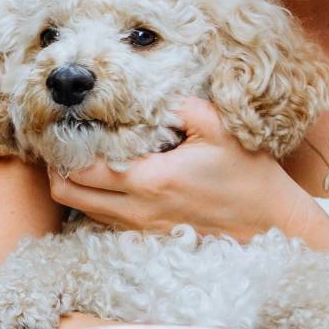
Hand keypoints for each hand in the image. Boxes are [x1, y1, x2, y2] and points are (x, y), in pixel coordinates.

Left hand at [48, 98, 307, 239]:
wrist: (271, 223)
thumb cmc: (248, 174)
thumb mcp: (219, 127)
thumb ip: (180, 105)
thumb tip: (151, 93)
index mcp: (149, 179)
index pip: (82, 169)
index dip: (62, 148)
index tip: (61, 126)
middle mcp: (137, 208)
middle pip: (69, 194)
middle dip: (57, 167)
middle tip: (63, 142)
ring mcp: (141, 226)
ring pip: (82, 209)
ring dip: (74, 184)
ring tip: (82, 156)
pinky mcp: (149, 235)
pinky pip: (105, 219)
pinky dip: (94, 200)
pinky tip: (107, 178)